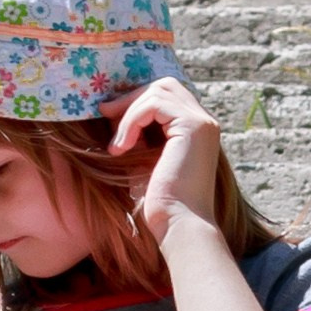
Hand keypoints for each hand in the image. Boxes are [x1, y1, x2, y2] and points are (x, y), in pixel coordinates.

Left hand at [109, 78, 222, 246]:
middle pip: (164, 85)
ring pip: (157, 91)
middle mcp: (204, 121)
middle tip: (105, 115)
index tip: (109, 117)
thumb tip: (110, 111)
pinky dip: (132, 121)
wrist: (178, 226)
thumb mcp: (143, 160)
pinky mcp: (193, 126)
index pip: (166, 96)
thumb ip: (137, 135)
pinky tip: (121, 148)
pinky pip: (154, 104)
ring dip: (128, 113)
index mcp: (196, 130)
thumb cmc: (160, 204)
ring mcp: (202, 122)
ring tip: (116, 145)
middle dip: (132, 98)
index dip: (136, 101)